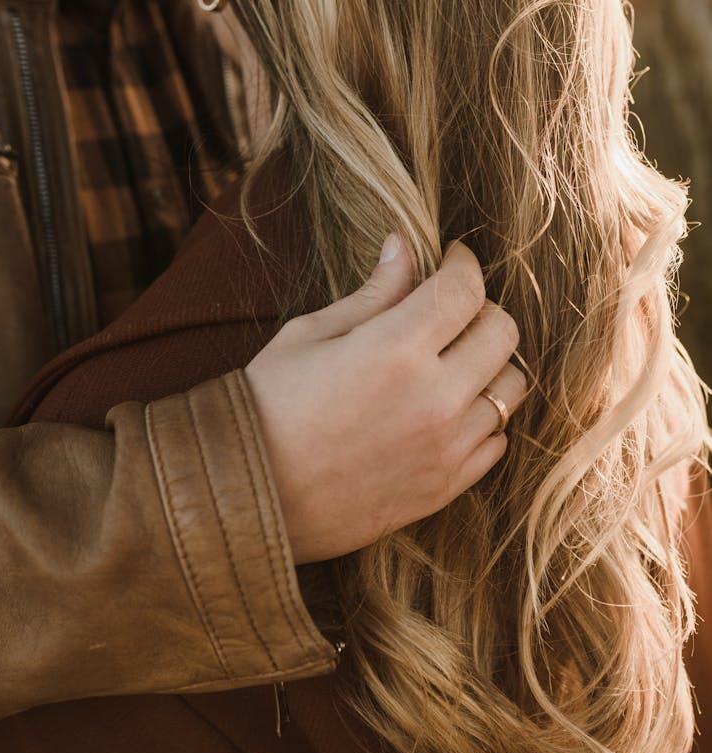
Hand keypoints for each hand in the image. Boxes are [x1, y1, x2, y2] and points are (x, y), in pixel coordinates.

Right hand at [244, 236, 525, 564]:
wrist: (251, 497)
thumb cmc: (267, 409)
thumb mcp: (308, 336)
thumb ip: (371, 294)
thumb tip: (404, 248)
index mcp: (396, 350)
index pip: (465, 288)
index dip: (463, 264)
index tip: (452, 261)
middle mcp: (434, 398)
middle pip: (503, 333)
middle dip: (481, 311)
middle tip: (450, 315)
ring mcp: (445, 448)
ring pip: (510, 390)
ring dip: (488, 368)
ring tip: (451, 366)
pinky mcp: (445, 488)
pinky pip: (496, 442)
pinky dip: (482, 421)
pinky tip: (447, 414)